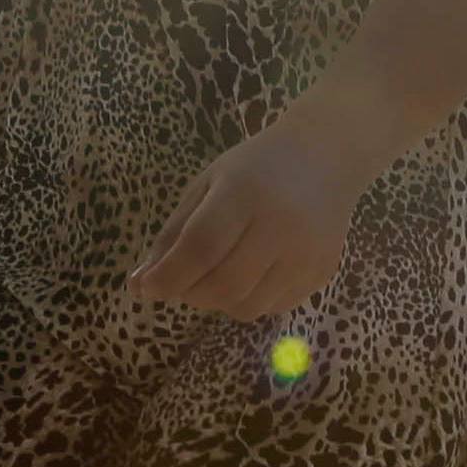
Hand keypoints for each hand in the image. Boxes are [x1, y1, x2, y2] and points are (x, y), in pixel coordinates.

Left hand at [128, 120, 362, 321]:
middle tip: (182, 282)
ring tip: (216, 274)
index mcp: (245, 193)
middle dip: (190, 294)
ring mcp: (306, 254)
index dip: (168, 276)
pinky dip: (249, 300)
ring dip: (218, 301)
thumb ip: (173, 235)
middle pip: (224, 286)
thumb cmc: (256, 168)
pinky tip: (249, 273)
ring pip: (247, 307)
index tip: (147, 288)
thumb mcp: (207, 185)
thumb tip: (140, 286)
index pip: (201, 248)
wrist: (326, 157)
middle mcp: (281, 226)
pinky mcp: (321, 273)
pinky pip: (272, 308)